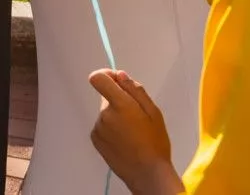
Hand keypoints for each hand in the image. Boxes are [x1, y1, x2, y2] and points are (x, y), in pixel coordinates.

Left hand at [88, 70, 182, 194]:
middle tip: (136, 117)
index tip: (117, 81)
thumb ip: (135, 90)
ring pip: (105, 112)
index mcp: (120, 104)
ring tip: (132, 133)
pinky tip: (124, 141)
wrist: (147, 174)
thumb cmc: (155, 143)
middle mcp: (104, 114)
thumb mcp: (153, 112)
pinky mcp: (95, 139)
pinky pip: (102, 125)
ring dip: (115, 116)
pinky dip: (110, 128)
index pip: (98, 78)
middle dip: (118, 100)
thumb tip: (120, 75)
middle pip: (106, 96)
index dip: (106, 75)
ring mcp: (97, 128)